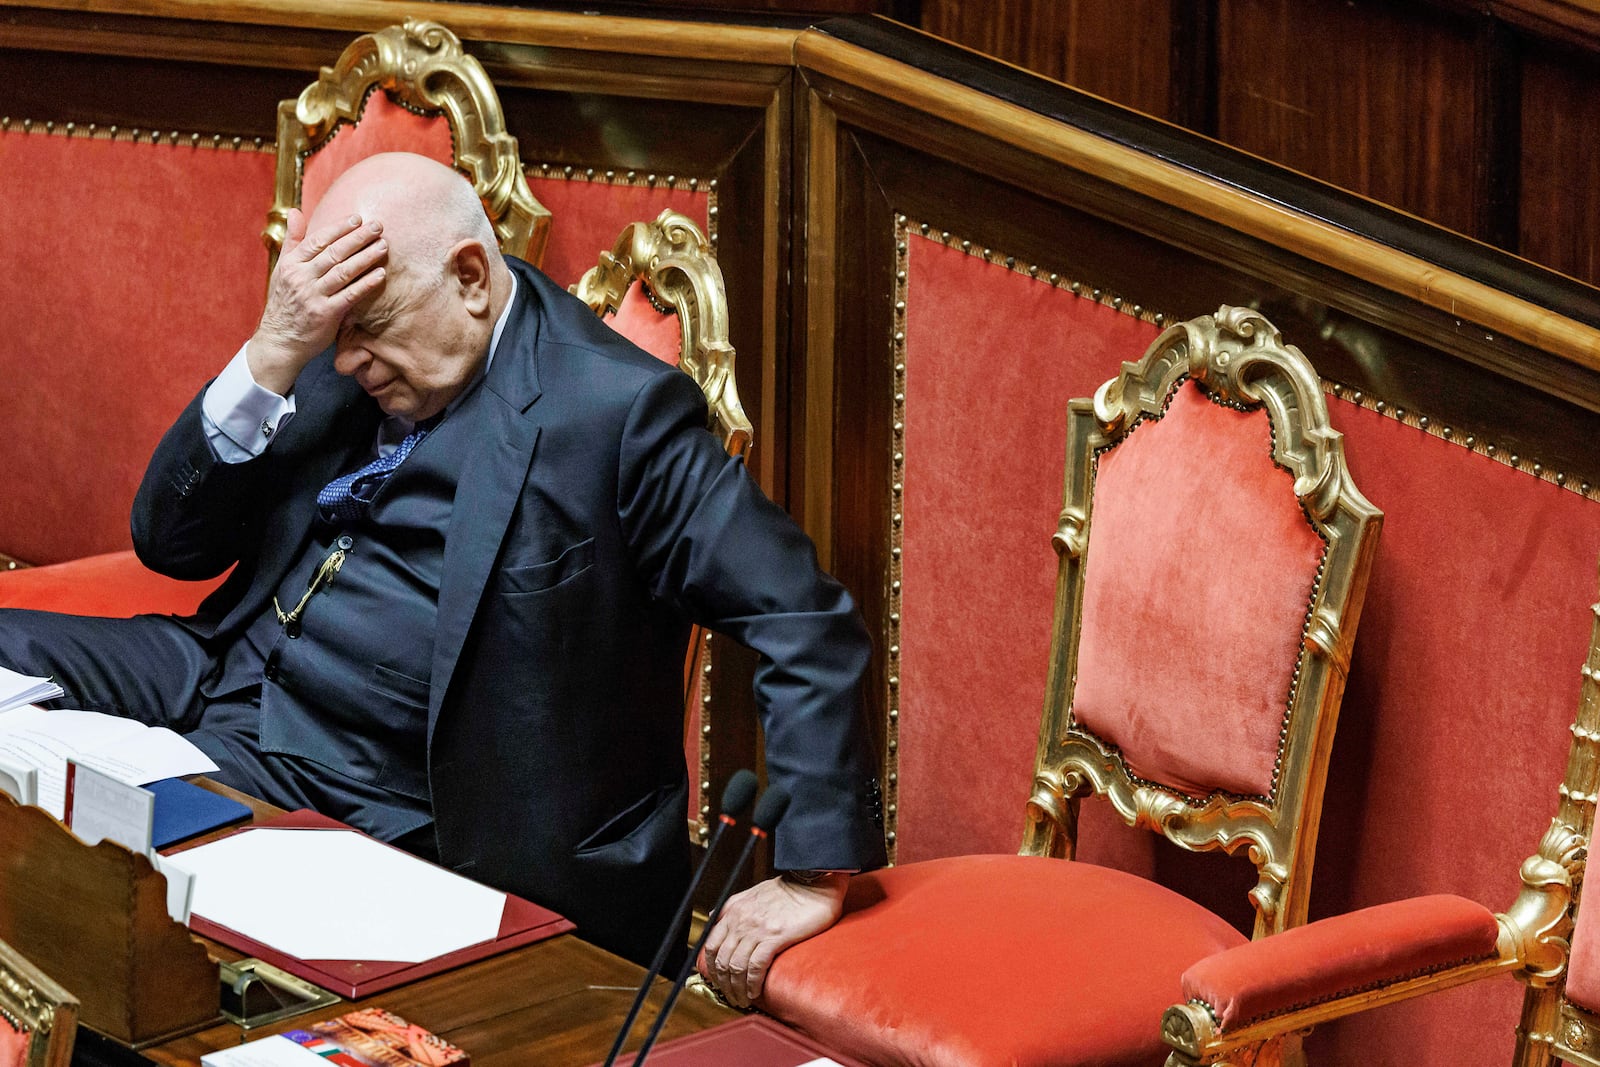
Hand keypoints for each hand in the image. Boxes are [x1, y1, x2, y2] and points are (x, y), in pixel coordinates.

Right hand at [247, 208, 386, 394]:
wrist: (280, 341)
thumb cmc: (285, 302)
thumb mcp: (282, 269)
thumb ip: (293, 240)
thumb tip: (295, 211)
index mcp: (291, 264)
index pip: (318, 241)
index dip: (339, 228)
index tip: (358, 218)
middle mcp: (301, 278)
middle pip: (334, 253)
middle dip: (357, 238)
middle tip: (378, 226)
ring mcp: (313, 296)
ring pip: (343, 272)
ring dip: (366, 257)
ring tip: (383, 246)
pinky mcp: (325, 314)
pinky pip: (349, 296)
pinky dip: (366, 284)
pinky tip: (381, 274)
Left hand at [698, 872, 847, 1007]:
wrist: (812, 883)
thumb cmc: (787, 889)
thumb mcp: (751, 894)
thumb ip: (732, 907)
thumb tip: (714, 917)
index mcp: (733, 911)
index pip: (711, 946)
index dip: (712, 970)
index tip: (719, 982)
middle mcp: (740, 920)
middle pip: (723, 961)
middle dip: (725, 985)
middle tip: (732, 997)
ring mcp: (757, 929)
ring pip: (737, 967)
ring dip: (738, 988)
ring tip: (744, 999)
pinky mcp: (775, 937)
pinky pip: (756, 966)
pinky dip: (753, 983)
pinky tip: (756, 991)